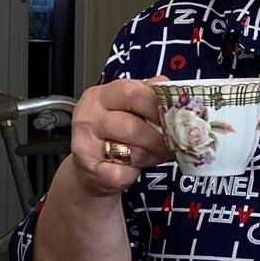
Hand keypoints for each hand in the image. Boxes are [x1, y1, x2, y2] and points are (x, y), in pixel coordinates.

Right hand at [67, 77, 171, 197]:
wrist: (89, 167)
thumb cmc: (113, 134)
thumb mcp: (126, 109)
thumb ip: (145, 96)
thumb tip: (168, 85)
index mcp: (99, 96)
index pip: (130, 92)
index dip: (156, 105)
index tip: (174, 116)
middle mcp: (87, 117)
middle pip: (131, 126)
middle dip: (158, 138)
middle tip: (171, 144)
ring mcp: (85, 144)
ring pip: (130, 152)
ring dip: (149, 157)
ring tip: (151, 155)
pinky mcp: (89, 170)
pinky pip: (122, 174)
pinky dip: (133, 175)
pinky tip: (130, 169)